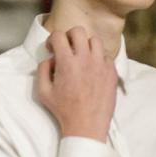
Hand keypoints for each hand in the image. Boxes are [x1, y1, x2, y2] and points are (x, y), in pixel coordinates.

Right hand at [35, 27, 117, 141]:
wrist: (87, 125)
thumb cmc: (64, 110)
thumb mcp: (43, 91)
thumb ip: (43, 70)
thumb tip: (51, 59)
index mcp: (67, 62)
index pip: (59, 35)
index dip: (52, 39)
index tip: (52, 48)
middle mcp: (86, 59)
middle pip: (78, 31)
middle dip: (69, 36)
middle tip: (67, 47)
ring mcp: (101, 64)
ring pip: (95, 40)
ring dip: (85, 44)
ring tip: (81, 56)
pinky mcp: (112, 72)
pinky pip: (106, 55)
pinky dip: (98, 57)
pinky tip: (92, 67)